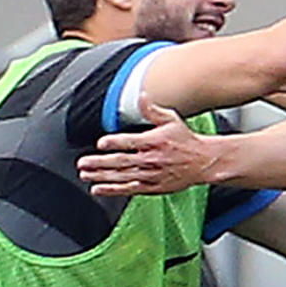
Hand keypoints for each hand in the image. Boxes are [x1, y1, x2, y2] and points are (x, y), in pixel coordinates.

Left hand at [81, 103, 221, 197]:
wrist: (203, 162)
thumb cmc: (185, 140)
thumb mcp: (171, 120)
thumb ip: (152, 110)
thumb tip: (142, 96)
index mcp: (153, 142)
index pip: (131, 142)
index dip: (115, 142)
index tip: (101, 143)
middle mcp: (150, 159)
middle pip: (121, 161)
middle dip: (100, 163)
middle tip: (83, 163)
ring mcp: (150, 174)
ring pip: (121, 176)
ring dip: (101, 176)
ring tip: (85, 175)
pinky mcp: (151, 187)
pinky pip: (128, 189)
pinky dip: (112, 190)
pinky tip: (98, 188)